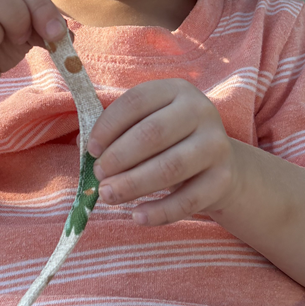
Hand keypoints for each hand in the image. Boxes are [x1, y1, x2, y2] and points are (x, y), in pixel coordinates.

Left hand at [86, 79, 238, 224]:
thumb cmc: (171, 142)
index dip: (108, 125)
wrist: (222, 166)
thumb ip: (116, 132)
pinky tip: (136, 216)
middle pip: (153, 134)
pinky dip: (159, 211)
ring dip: (133, 184)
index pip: (136, 101)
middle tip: (99, 176)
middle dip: (119, 157)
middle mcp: (200, 111)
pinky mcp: (223, 179)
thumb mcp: (147, 126)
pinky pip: (187, 201)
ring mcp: (216, 145)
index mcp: (176, 90)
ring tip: (108, 196)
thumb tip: (81, 146)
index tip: (91, 149)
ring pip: (170, 167)